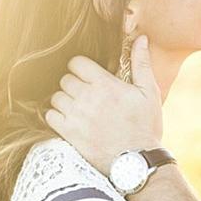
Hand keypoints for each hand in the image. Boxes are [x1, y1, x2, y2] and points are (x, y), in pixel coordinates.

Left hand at [45, 36, 162, 173]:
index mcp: (105, 84)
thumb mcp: (149, 93)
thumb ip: (141, 63)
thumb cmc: (146, 126)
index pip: (77, 63)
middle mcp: (87, 98)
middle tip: (84, 93)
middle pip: (65, 80)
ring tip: (77, 107)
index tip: (88, 75)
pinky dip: (56, 116)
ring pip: (56, 97)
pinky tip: (68, 119)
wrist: (137, 162)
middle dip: (73, 84)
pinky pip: (50, 116)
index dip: (81, 67)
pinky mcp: (69, 133)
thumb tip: (140, 38)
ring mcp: (76, 116)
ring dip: (64, 100)